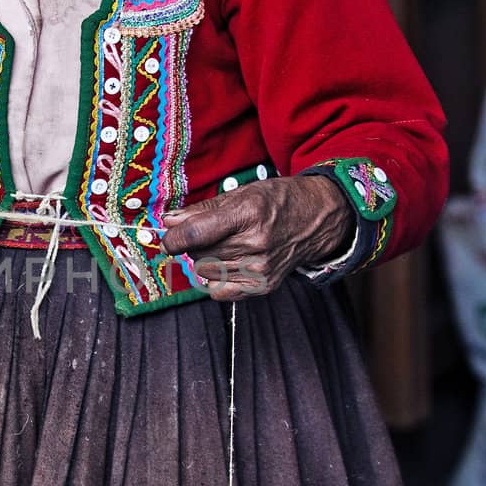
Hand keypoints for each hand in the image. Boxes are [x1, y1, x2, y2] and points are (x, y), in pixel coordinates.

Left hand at [160, 176, 352, 300]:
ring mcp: (260, 268)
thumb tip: (169, 222)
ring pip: (205, 271)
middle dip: (194, 244)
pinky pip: (219, 291)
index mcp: (248, 213)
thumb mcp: (241, 193)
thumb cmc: (278, 201)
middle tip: (210, 233)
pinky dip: (216, 279)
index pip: (196, 234)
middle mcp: (255, 243)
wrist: (316, 219)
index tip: (168, 238)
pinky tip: (229, 264)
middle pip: (198, 253)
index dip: (173, 238)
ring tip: (226, 245)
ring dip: (206, 259)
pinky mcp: (262, 286)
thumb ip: (202, 210)